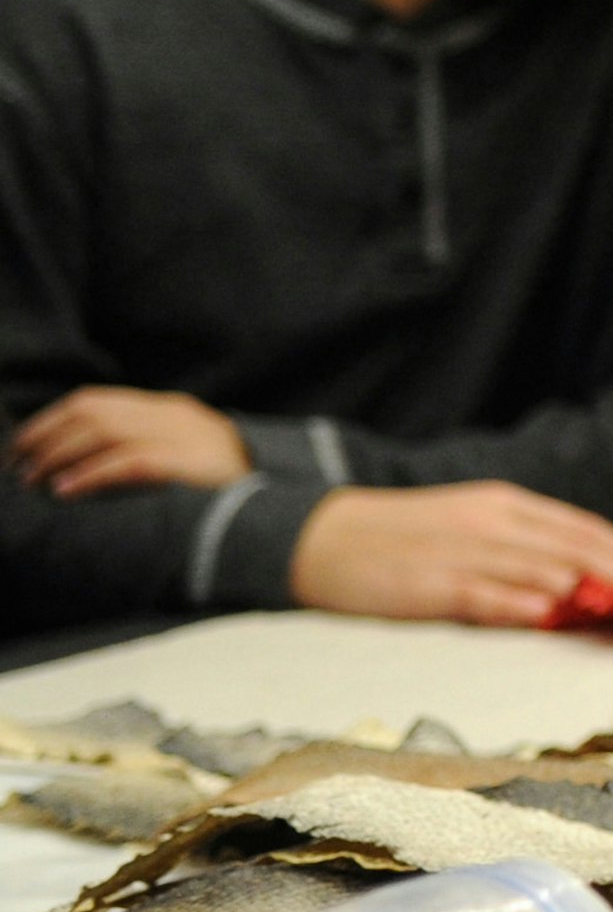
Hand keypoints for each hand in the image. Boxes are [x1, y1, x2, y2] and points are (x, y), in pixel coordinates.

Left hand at [12, 388, 250, 495]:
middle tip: (17, 465)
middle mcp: (174, 416)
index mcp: (175, 411)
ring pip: (102, 431)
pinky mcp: (186, 464)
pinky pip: (126, 462)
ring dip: (58, 455)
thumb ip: (151, 451)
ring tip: (33, 480)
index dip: (52, 421)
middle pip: (92, 411)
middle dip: (45, 436)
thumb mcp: (192, 460)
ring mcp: (183, 437)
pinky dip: (89, 474)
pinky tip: (65, 490)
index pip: (98, 401)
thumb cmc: (232, 495)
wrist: (287, 510)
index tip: (24, 447)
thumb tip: (89, 465)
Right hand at [290, 483, 612, 624]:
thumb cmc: (410, 536)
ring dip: (590, 591)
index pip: (583, 528)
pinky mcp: (432, 585)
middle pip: (575, 547)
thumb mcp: (474, 525)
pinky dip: (524, 604)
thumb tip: (582, 578)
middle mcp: (493, 524)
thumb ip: (525, 547)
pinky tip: (555, 615)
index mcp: (506, 505)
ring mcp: (463, 553)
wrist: (326, 536)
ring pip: (539, 569)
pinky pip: (487, 595)